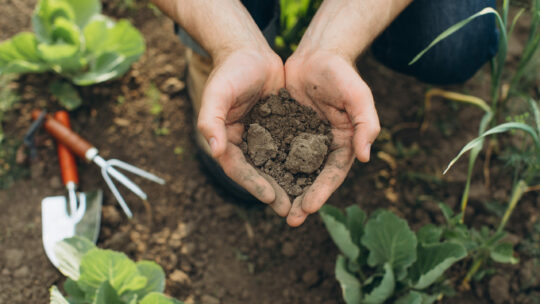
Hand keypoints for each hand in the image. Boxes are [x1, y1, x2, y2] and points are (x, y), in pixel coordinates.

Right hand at [197, 48, 291, 215]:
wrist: (251, 51)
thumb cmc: (231, 70)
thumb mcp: (217, 92)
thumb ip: (211, 120)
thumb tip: (213, 151)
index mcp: (224, 138)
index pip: (238, 168)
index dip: (254, 184)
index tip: (271, 198)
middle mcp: (242, 142)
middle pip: (258, 173)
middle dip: (273, 192)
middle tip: (291, 211)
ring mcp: (260, 137)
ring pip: (275, 166)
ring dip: (287, 184)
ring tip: (304, 202)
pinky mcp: (277, 130)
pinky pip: (288, 150)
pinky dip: (298, 164)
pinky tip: (313, 176)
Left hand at [284, 49, 380, 225]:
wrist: (316, 55)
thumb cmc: (341, 74)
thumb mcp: (358, 96)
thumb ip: (366, 124)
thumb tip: (365, 157)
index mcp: (344, 143)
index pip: (333, 173)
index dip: (322, 192)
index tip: (309, 208)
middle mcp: (324, 146)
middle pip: (313, 178)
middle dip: (303, 200)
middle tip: (291, 221)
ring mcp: (304, 140)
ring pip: (294, 171)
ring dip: (286, 190)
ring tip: (275, 209)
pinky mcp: (286, 131)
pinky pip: (277, 153)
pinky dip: (270, 167)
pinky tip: (259, 180)